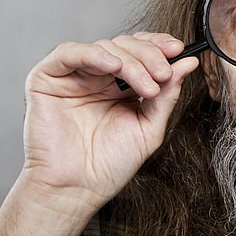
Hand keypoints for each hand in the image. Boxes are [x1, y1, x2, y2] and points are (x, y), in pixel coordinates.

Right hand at [18, 32, 199, 213]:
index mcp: (120, 86)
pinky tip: (113, 66)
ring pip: (105, 47)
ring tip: (146, 85)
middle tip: (163, 74)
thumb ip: (167, 95)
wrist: (77, 189)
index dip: (159, 46)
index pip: (141, 52)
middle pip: (126, 45)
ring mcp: (73, 76)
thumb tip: (187, 63)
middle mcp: (97, 77)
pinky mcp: (47, 78)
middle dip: (149, 56)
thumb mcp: (149, 127)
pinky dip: (94, 54)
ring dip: (131, 61)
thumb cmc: (109, 165)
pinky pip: (69, 53)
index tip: (179, 50)